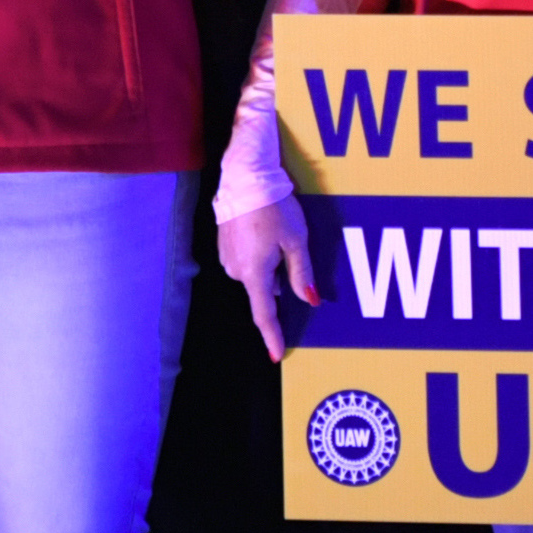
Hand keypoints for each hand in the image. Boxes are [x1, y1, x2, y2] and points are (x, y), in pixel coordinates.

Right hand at [218, 194, 318, 362]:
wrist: (244, 177)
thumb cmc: (273, 207)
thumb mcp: (296, 240)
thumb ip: (301, 274)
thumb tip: (309, 300)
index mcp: (254, 273)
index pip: (264, 314)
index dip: (272, 336)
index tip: (277, 355)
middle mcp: (236, 270)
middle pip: (263, 290)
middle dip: (278, 280)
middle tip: (288, 248)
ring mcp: (227, 257)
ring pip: (255, 274)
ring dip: (269, 265)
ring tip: (276, 235)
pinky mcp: (223, 245)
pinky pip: (246, 260)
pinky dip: (258, 255)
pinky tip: (264, 232)